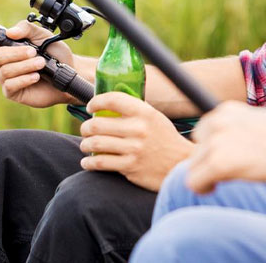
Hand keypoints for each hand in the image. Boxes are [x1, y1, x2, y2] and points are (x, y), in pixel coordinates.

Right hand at [0, 19, 76, 107]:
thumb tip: (10, 32)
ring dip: (25, 65)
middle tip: (34, 52)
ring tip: (41, 63)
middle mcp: (3, 62)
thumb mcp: (43, 35)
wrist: (69, 72)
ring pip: (5, 71)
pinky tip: (36, 76)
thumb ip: (27, 29)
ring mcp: (6, 78)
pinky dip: (24, 79)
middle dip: (16, 53)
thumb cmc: (54, 54)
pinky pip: (10, 85)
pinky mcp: (12, 92)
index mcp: (6, 46)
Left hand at [79, 92, 194, 190]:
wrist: (180, 164)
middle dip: (85, 127)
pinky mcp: (130, 166)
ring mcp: (134, 149)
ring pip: (95, 143)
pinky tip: (88, 162)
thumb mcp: (155, 118)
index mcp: (144, 113)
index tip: (91, 107)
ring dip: (85, 144)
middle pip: (97, 124)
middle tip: (85, 129)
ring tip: (86, 144)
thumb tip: (109, 103)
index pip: (112, 100)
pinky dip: (89, 163)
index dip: (96, 102)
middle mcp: (139, 129)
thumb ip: (135, 110)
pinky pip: (100, 163)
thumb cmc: (165, 138)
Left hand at [186, 102, 265, 193]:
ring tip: (231, 178)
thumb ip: (233, 128)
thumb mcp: (256, 121)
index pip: (202, 133)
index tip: (229, 158)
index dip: (212, 149)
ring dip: (208, 176)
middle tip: (230, 170)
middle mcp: (217, 121)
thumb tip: (218, 143)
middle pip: (195, 150)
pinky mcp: (218, 162)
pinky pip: (193, 182)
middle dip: (208, 162)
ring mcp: (216, 141)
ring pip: (193, 167)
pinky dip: (203, 188)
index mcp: (226, 110)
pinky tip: (216, 188)